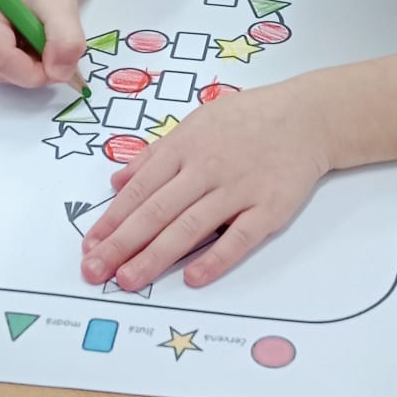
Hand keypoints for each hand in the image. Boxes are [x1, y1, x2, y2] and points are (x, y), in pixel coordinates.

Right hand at [0, 0, 84, 90]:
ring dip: (27, 67)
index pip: (1, 59)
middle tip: (56, 48)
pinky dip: (19, 65)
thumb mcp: (63, 4)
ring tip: (39, 37)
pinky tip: (26, 42)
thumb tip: (61, 74)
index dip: (35, 72)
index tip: (63, 68)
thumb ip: (66, 39)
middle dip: (33, 69)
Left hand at [80, 80, 331, 292]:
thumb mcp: (196, 122)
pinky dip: (215, 259)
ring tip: (128, 279)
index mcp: (185, 146)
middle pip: (157, 211)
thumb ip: (156, 153)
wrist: (306, 117)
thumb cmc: (247, 119)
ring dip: (155, 256)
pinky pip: (239, 238)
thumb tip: (117, 180)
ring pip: (190, 227)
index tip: (90, 244)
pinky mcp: (269, 208)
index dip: (112, 218)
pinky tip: (192, 278)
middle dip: (121, 243)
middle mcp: (207, 168)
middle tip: (94, 270)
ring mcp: (238, 189)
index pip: (140, 188)